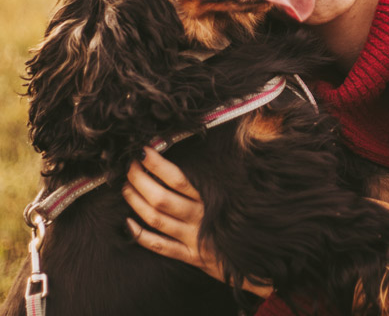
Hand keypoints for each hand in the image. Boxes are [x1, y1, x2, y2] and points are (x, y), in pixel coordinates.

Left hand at [123, 146, 271, 297]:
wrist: (262, 260)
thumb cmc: (251, 219)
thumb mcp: (246, 191)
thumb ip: (243, 162)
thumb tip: (247, 129)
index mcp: (211, 199)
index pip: (179, 179)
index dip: (158, 165)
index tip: (143, 151)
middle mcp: (199, 218)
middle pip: (162, 198)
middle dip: (140, 181)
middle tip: (128, 167)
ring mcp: (192, 239)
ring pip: (157, 220)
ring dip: (136, 202)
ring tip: (126, 187)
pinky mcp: (190, 257)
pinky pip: (160, 247)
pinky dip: (141, 236)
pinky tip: (128, 224)